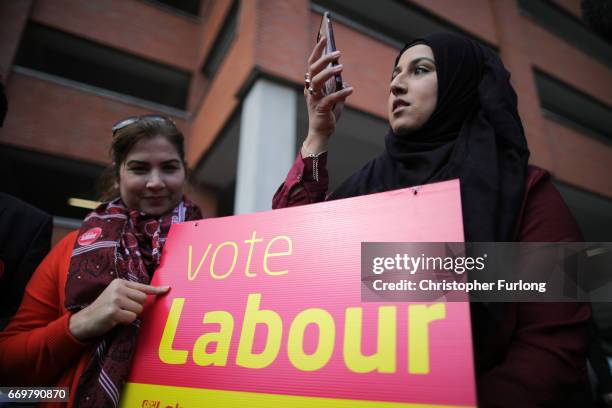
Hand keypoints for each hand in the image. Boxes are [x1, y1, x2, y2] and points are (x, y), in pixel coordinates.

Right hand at [68, 279, 169, 340]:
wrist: (84, 320)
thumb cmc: (103, 309)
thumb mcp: (116, 296)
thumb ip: (130, 293)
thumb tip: (148, 295)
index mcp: (120, 282)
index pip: (142, 287)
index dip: (156, 290)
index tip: (168, 289)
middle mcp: (118, 288)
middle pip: (143, 299)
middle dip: (136, 307)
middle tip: (122, 310)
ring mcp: (115, 299)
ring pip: (138, 309)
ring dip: (130, 315)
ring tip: (118, 315)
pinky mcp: (113, 311)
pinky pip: (131, 318)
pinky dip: (126, 321)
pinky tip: (115, 320)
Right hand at [303, 36, 353, 154]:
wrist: (321, 134)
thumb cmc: (326, 114)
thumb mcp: (333, 97)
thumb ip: (336, 86)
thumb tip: (343, 79)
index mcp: (311, 85)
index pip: (312, 63)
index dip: (317, 50)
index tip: (324, 37)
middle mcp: (310, 90)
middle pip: (313, 69)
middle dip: (324, 59)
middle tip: (337, 53)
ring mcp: (314, 99)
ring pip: (317, 81)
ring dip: (329, 72)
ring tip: (341, 67)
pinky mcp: (320, 109)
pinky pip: (330, 99)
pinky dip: (340, 93)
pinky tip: (350, 90)